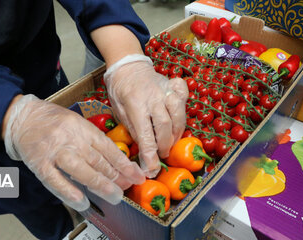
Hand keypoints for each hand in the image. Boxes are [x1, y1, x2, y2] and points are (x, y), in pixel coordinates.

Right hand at [3, 95, 144, 210]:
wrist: (22, 117)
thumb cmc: (52, 120)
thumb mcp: (76, 122)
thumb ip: (92, 140)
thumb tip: (112, 162)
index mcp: (82, 128)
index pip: (107, 148)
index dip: (124, 163)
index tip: (136, 174)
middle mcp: (71, 139)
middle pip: (97, 160)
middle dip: (116, 176)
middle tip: (128, 188)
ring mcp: (55, 151)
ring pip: (80, 170)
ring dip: (99, 184)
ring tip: (114, 196)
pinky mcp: (39, 163)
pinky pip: (55, 180)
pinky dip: (69, 192)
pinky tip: (82, 201)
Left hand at [104, 54, 187, 177]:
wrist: (127, 66)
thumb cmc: (120, 91)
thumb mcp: (118, 111)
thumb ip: (132, 127)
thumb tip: (145, 149)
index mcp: (135, 104)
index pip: (146, 134)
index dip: (150, 154)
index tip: (152, 169)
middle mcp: (153, 97)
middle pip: (165, 126)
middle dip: (165, 145)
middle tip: (162, 155)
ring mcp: (166, 89)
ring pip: (178, 114)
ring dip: (177, 132)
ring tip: (171, 142)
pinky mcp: (174, 84)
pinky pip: (184, 96)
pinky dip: (185, 107)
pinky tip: (179, 117)